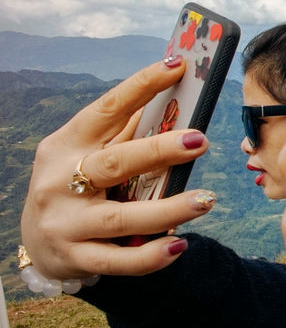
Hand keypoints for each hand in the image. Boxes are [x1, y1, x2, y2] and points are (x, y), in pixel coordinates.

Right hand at [19, 59, 219, 279]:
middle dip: (159, 151)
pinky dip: (150, 257)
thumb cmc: (76, 185)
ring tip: (206, 200)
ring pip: (122, 218)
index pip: (106, 109)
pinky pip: (117, 260)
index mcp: (66, 144)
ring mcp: (65, 222)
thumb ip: (124, 134)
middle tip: (201, 141)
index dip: (141, 86)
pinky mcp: (74, 258)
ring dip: (168, 210)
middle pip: (115, 163)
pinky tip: (179, 246)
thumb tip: (177, 101)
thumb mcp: (86, 154)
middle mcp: (60, 181)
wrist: (37, 244)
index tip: (177, 66)